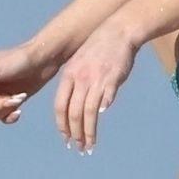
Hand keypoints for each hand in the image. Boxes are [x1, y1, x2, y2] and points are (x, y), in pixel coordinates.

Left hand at [53, 19, 138, 153]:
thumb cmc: (100, 48)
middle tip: (79, 147)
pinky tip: (103, 119)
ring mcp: (95, 79)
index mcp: (69, 76)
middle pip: (73, 113)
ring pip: (88, 112)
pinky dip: (103, 110)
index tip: (66, 138)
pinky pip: (106, 99)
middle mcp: (80, 79)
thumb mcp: (80, 64)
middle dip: (75, 134)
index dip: (62, 125)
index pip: (60, 106)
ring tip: (90, 145)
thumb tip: (79, 106)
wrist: (118, 31)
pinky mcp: (112, 79)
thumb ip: (77, 84)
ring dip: (89, 132)